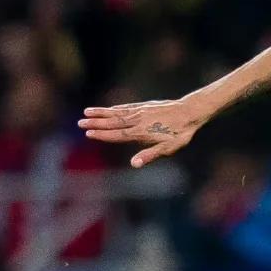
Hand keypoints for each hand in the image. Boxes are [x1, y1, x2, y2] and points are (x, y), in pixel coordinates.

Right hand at [78, 97, 208, 166]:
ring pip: (117, 112)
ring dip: (102, 112)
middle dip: (96, 123)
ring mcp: (140, 111)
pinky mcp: (145, 105)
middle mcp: (137, 120)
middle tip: (80, 123)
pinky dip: (115, 107)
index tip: (88, 134)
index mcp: (140, 132)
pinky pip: (127, 106)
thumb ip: (150, 155)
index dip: (102, 134)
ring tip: (86, 111)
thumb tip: (134, 165)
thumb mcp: (169, 148)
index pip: (117, 134)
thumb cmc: (180, 133)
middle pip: (113, 122)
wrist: (190, 111)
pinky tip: (109, 108)